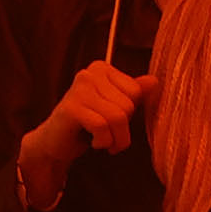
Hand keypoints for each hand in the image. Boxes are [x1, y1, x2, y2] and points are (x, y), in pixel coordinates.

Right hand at [20, 61, 155, 196]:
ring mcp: (79, 89)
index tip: (113, 119)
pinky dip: (103, 141)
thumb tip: (154, 80)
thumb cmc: (89, 124)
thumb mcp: (116, 107)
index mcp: (101, 68)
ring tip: (103, 140)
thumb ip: (134, 93)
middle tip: (107, 133)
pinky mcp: (71, 108)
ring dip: (115, 138)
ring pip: (118, 117)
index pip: (136, 91)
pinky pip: (102, 127)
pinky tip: (93, 142)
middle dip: (122, 128)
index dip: (129, 112)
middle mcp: (89, 74)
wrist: (55, 143)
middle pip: (128, 105)